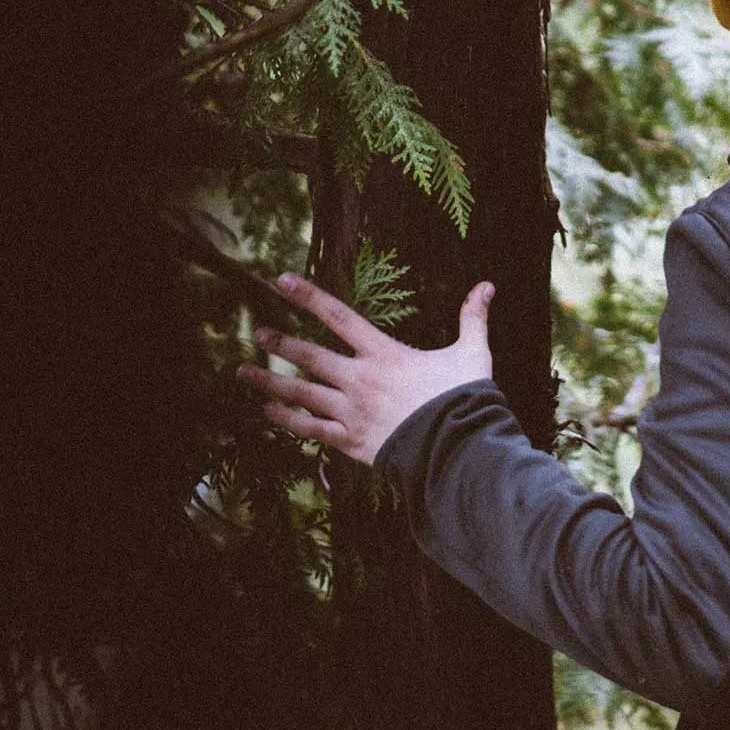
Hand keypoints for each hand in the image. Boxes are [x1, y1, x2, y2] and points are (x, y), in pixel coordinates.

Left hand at [237, 272, 495, 464]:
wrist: (455, 449)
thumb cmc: (463, 398)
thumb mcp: (472, 353)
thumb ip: (473, 318)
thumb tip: (488, 285)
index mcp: (383, 353)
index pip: (338, 316)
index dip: (308, 296)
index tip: (281, 280)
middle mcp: (359, 378)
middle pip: (310, 356)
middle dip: (280, 342)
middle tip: (256, 332)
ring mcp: (351, 411)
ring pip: (301, 393)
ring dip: (270, 382)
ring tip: (242, 372)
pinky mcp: (349, 440)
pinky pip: (310, 429)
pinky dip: (287, 419)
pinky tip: (268, 412)